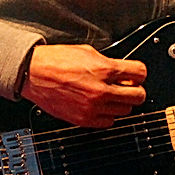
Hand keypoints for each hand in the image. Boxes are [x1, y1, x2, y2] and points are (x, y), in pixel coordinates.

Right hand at [19, 44, 146, 127]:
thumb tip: (123, 71)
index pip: (140, 73)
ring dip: (122, 103)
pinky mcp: (84, 120)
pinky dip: (109, 115)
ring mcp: (93, 107)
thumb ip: (109, 62)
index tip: (136, 73)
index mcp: (104, 69)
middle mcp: (101, 90)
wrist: (34, 74)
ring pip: (125, 111)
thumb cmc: (57, 60)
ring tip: (112, 95)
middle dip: (136, 89)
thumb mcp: (88, 51)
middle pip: (138, 96)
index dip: (139, 72)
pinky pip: (109, 122)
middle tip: (129, 86)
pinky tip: (101, 105)